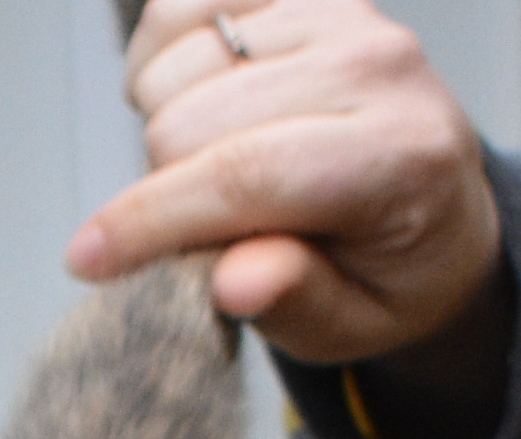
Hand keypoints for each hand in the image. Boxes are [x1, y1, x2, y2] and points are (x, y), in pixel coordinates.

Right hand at [67, 0, 508, 379]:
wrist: (432, 199)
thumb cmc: (389, 267)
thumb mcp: (353, 325)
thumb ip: (294, 300)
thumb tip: (234, 283)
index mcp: (402, 157)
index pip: (247, 176)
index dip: (152, 221)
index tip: (88, 259)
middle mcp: (378, 64)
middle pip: (192, 124)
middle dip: (168, 191)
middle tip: (206, 230)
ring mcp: (337, 14)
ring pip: (174, 70)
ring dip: (166, 128)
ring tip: (215, 168)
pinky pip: (177, 9)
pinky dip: (162, 62)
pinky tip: (199, 104)